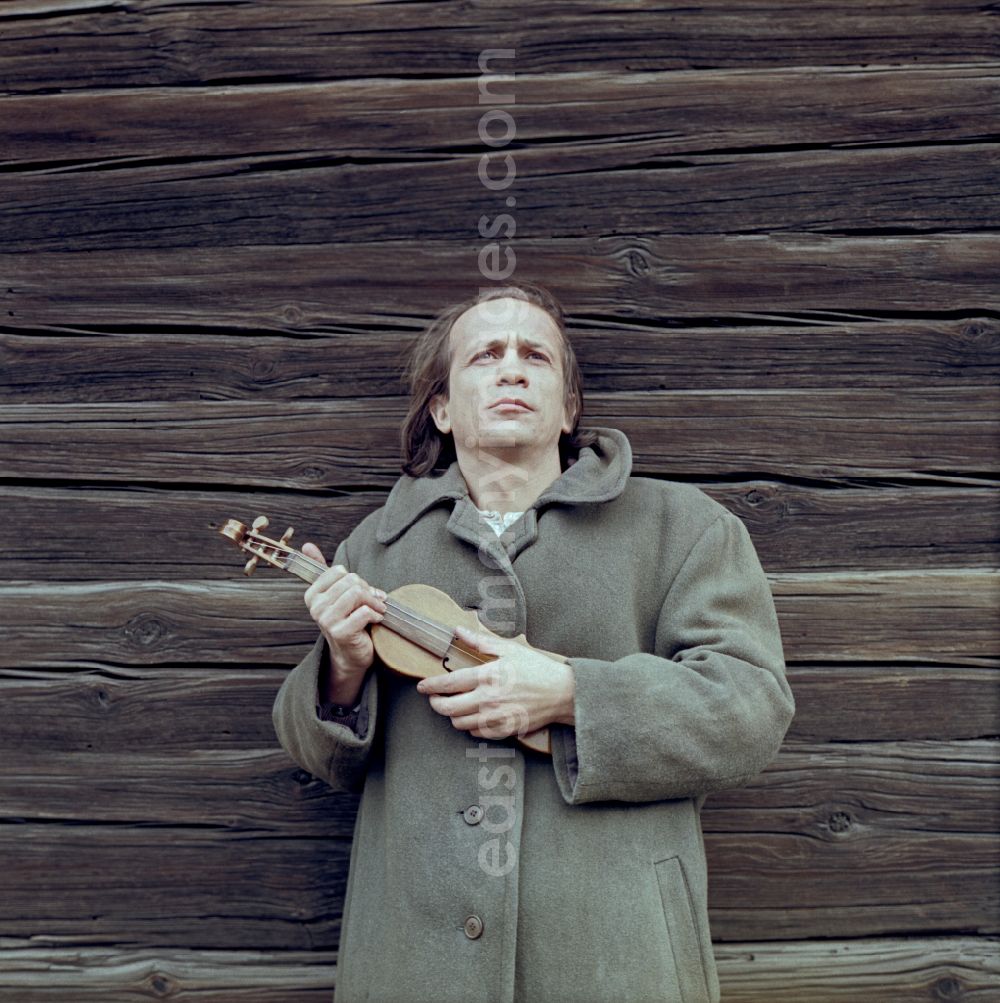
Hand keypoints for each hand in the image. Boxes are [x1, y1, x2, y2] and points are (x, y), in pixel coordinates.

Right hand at [302, 543, 386, 698]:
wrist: (352, 654)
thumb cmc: (348, 620)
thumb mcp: (336, 594)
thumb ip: (323, 571)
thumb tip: (306, 545)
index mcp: (312, 594)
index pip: (339, 571)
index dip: (356, 579)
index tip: (363, 590)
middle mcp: (316, 607)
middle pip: (351, 581)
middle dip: (368, 590)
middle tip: (374, 600)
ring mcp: (326, 620)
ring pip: (357, 593)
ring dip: (375, 602)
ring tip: (378, 609)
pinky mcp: (340, 632)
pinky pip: (364, 611)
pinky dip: (376, 614)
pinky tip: (377, 620)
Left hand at [416, 625, 574, 738]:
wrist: (562, 693)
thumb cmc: (537, 669)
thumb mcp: (509, 649)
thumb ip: (480, 641)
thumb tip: (458, 631)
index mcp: (487, 677)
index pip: (448, 684)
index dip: (430, 686)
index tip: (422, 685)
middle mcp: (487, 700)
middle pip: (447, 708)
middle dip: (435, 703)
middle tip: (434, 698)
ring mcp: (495, 717)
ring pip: (459, 723)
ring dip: (451, 715)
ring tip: (453, 706)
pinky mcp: (504, 730)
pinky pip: (477, 732)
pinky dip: (469, 725)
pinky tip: (472, 716)